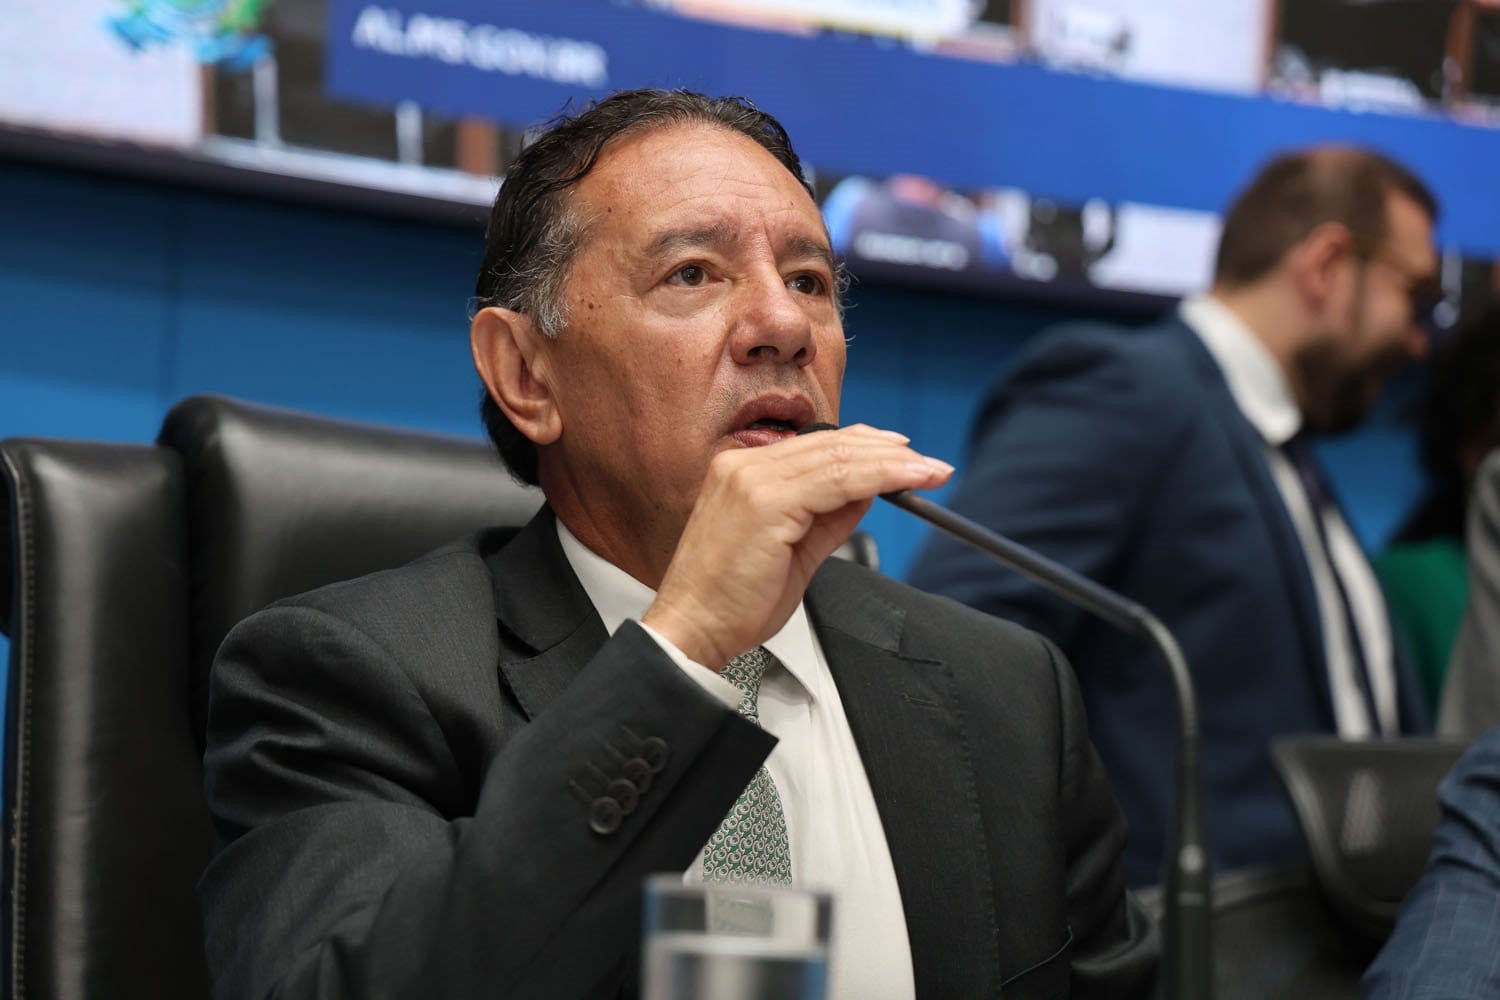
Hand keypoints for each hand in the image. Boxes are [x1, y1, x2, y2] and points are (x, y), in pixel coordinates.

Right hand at [642, 424, 951, 668]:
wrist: (692, 630)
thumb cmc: (730, 601)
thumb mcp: (794, 552)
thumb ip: (828, 518)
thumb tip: (866, 493)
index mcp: (744, 472)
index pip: (817, 446)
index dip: (867, 447)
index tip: (905, 458)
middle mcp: (744, 466)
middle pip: (832, 445)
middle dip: (889, 453)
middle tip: (930, 465)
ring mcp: (751, 479)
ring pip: (838, 458)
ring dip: (892, 463)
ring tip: (929, 472)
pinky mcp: (764, 501)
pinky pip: (835, 480)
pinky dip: (878, 477)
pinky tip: (906, 481)